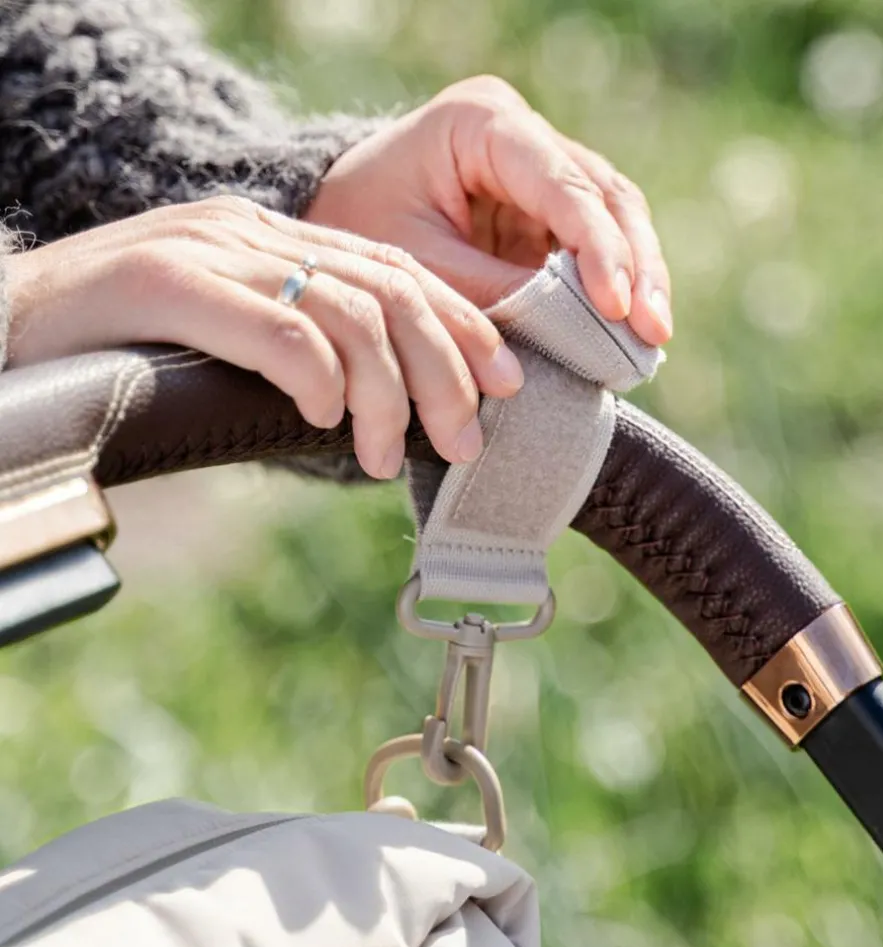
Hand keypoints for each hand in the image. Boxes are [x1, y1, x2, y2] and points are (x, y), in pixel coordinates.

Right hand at [4, 196, 525, 478]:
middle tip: (465, 440)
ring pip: (346, 312)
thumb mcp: (223, 342)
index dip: (464, 326)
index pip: (396, 271)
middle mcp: (252, 232)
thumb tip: (374, 413)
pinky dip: (316, 377)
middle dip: (446, 369)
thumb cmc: (115, 352)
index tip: (507, 383)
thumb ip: (294, 355)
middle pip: (388, 290)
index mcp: (273, 240)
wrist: (1, 328)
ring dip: (385, 392)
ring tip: (384, 454)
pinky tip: (325, 421)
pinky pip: (275, 327)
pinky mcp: (162, 282)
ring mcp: (209, 250)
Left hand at [307, 76, 671, 345]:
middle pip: (605, 194)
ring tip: (652, 338)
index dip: (599, 247)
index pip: (562, 183)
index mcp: (482, 122)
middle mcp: (522, 137)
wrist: (336, 218)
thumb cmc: (360, 226)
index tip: (618, 307)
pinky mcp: (542, 212)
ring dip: (637, 277)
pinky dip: (610, 288)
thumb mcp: (416, 263)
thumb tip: (576, 333)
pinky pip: (591, 246)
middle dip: (635, 264)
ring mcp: (538, 172)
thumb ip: (493, 292)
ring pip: (613, 218)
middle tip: (654, 330)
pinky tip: (629, 330)